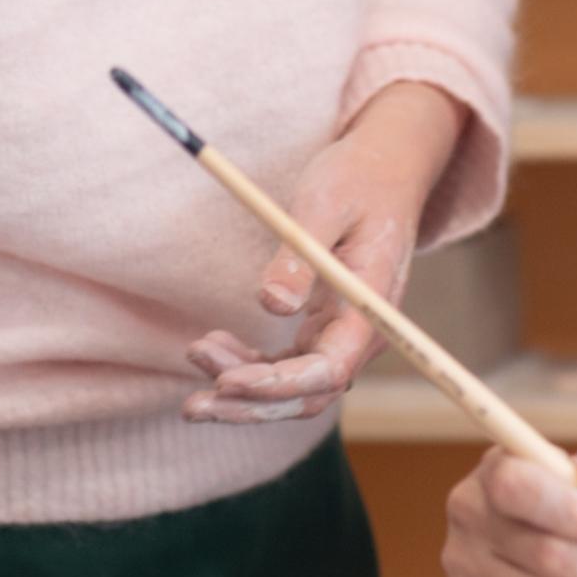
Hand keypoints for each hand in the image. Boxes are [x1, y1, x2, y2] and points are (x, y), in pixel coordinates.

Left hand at [183, 81, 465, 423]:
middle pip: (312, 395)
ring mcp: (343, 335)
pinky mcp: (323, 329)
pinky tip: (212, 345)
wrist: (383, 172)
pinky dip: (248, 367)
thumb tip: (272, 305)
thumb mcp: (323, 205)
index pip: (331, 369)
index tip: (227, 380)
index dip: (279, 384)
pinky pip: (286, 367)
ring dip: (244, 391)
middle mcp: (363, 333)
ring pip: (296, 390)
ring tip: (195, 356)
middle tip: (193, 403)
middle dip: (253, 405)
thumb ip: (299, 256)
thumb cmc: (356, 180)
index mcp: (371, 306)